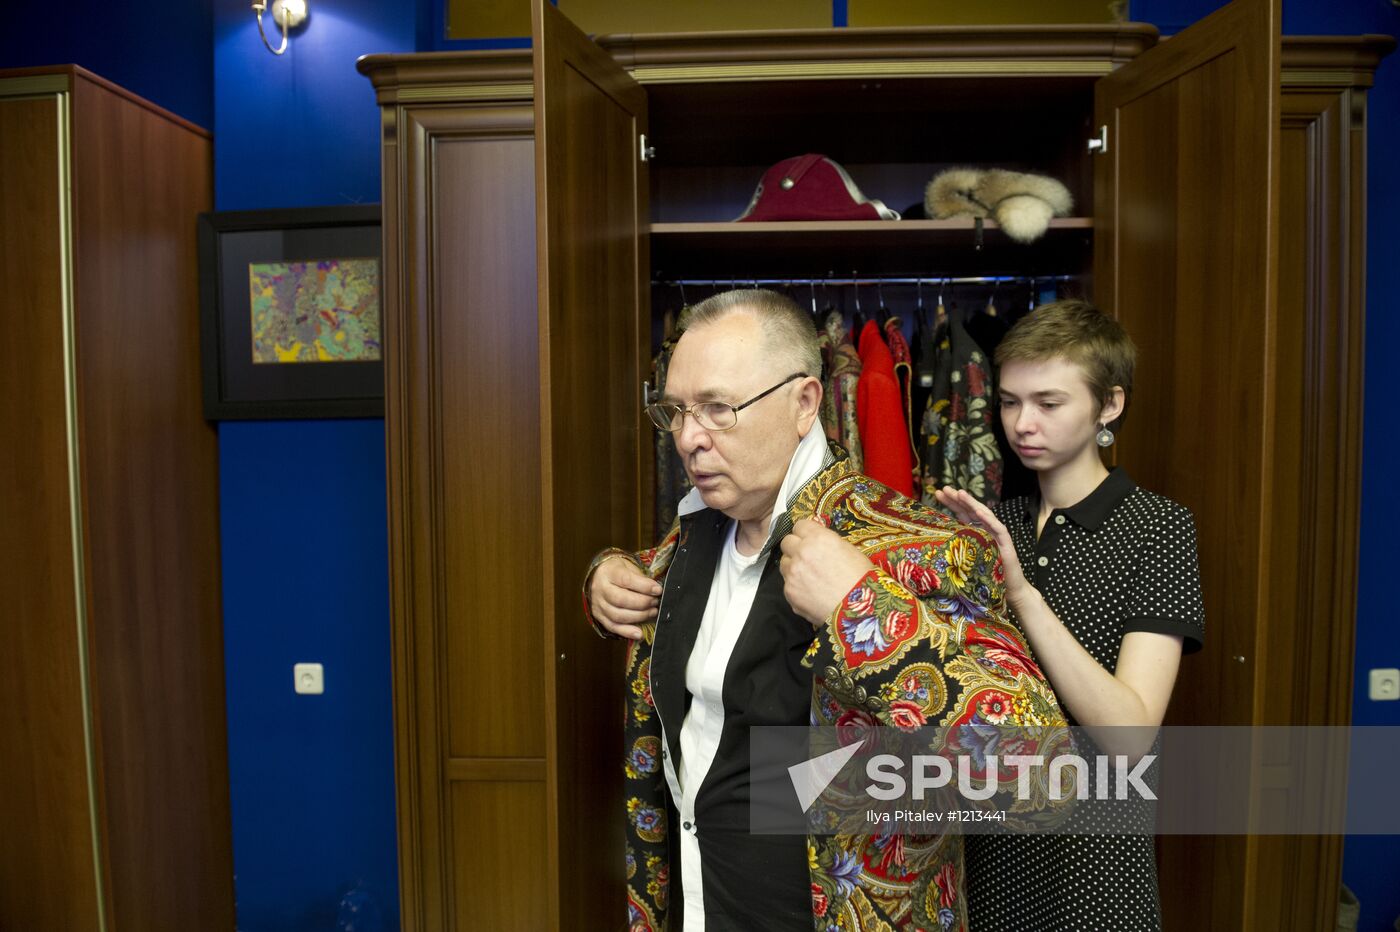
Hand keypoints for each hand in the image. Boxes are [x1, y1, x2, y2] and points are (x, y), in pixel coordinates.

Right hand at [589, 556, 661, 639]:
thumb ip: (641, 578)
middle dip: (643, 603)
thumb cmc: (619, 571)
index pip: (626, 580)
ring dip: (639, 617)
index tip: (658, 590)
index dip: (644, 586)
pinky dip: (627, 632)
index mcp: (609, 573)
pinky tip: (640, 634)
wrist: (599, 576)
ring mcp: (598, 604)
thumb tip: (656, 591)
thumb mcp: (629, 567)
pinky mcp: (599, 616)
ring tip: (652, 612)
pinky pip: (612, 627)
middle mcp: (600, 589)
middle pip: (621, 600)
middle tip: (655, 602)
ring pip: (618, 616)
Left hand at [779, 519, 875, 627]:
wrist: (860, 611)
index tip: (809, 539)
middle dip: (795, 547)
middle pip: (787, 542)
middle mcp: (801, 552)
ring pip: (784, 563)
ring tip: (809, 577)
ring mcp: (793, 573)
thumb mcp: (849, 550)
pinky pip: (787, 583)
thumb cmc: (862, 579)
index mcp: (818, 538)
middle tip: (807, 557)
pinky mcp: (789, 592)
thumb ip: (827, 542)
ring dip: (793, 566)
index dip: (805, 533)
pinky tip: (811, 592)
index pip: (799, 525)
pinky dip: (796, 586)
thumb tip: (817, 542)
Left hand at [932, 486, 1031, 603]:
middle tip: (944, 488)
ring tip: (960, 493)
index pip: (962, 514)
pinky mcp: (1007, 543)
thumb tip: (935, 542)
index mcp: (975, 532)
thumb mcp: (966, 560)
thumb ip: (957, 549)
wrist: (1008, 590)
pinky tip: (979, 511)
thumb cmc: (985, 576)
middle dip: (958, 499)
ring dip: (972, 504)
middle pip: (970, 511)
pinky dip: (989, 519)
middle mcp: (986, 530)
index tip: (938, 494)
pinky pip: (998, 528)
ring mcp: (997, 535)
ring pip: (984, 515)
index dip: (952, 503)